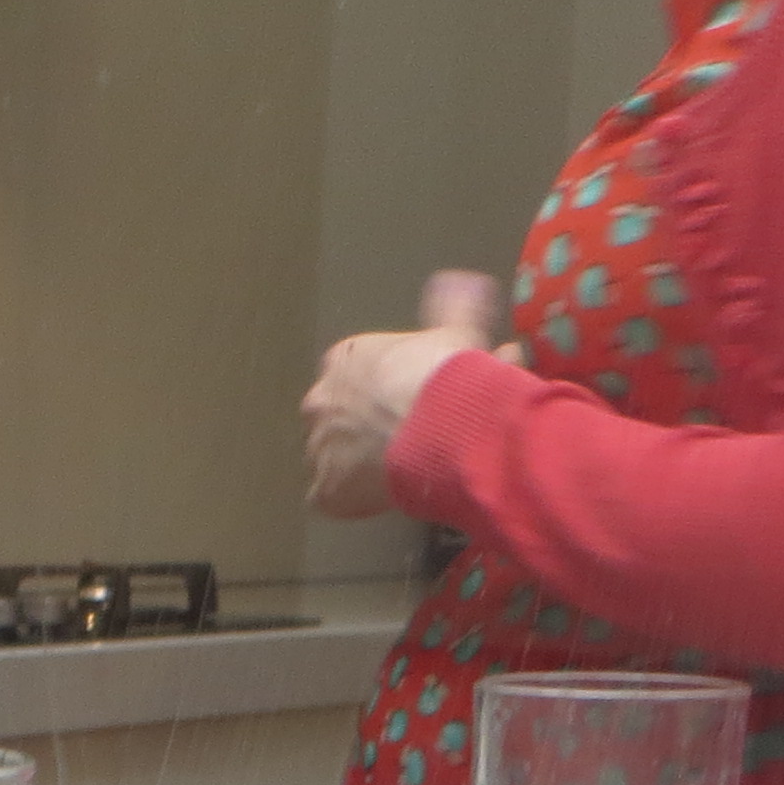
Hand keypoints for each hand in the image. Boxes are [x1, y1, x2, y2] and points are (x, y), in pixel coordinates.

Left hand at [302, 272, 503, 520]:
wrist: (443, 425)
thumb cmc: (447, 374)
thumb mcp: (456, 330)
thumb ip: (454, 307)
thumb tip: (465, 282)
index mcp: (344, 360)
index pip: (353, 376)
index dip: (384, 392)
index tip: (411, 402)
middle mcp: (320, 401)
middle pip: (337, 417)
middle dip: (365, 428)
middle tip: (406, 439)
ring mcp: (318, 448)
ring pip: (332, 459)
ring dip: (358, 465)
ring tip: (398, 472)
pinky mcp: (325, 490)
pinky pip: (331, 499)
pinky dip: (353, 501)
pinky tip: (383, 499)